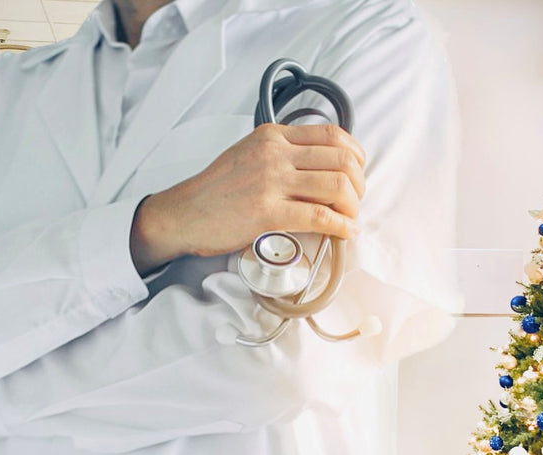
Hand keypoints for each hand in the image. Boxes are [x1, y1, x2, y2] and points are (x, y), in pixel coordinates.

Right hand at [130, 123, 365, 273]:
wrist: (184, 214)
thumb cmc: (215, 190)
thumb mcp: (248, 154)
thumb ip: (281, 153)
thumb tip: (318, 167)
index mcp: (272, 135)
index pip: (332, 134)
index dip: (355, 156)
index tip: (356, 173)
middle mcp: (274, 153)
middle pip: (342, 160)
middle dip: (359, 184)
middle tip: (355, 201)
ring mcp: (271, 181)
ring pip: (337, 186)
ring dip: (353, 205)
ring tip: (349, 218)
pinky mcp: (268, 212)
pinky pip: (320, 216)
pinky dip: (342, 226)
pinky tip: (346, 232)